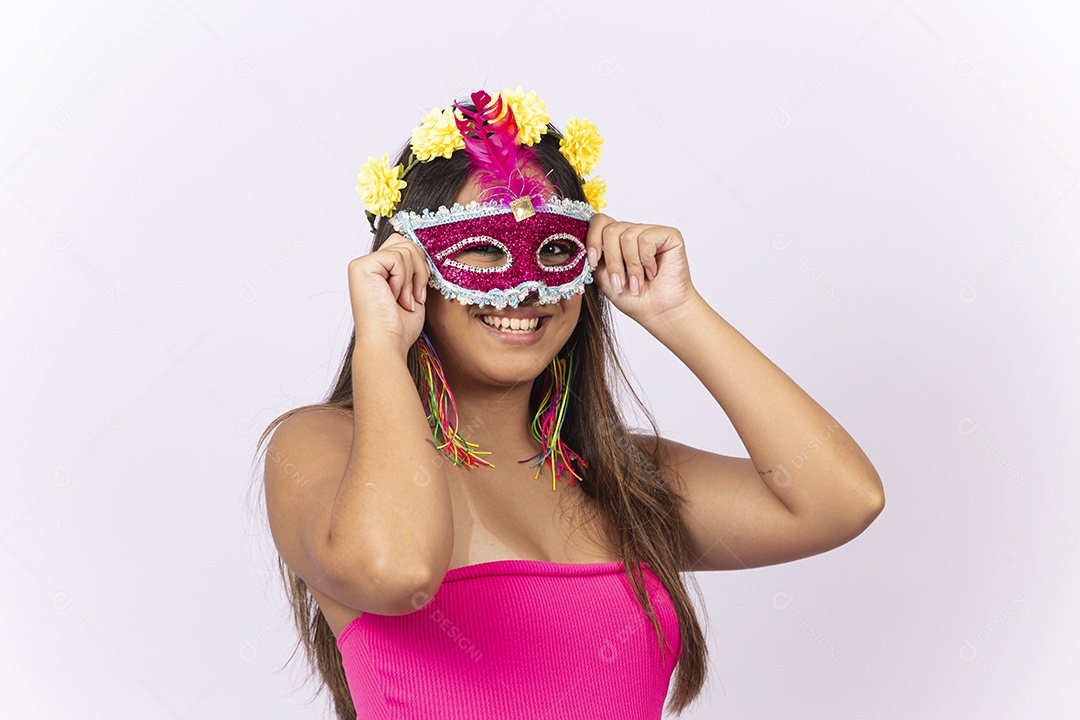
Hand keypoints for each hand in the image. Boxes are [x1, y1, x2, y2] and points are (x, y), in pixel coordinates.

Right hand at [347, 233, 429, 357]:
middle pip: (404, 242)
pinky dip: (403, 280)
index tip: (419, 294)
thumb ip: (413, 269)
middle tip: (415, 296)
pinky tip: (395, 298)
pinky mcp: (361, 266)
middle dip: (419, 268)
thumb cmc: (398, 327)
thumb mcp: (412, 292)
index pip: (404, 247)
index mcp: (377, 270)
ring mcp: (362, 264)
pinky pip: (397, 258)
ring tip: (404, 301)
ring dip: (412, 278)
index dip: (419, 266)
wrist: (386, 344)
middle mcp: (366, 264)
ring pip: (405, 249)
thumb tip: (425, 251)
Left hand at [585, 213, 700, 326]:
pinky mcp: (668, 235)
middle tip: (619, 283)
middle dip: (613, 262)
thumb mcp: (603, 277)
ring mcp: (650, 231)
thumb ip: (592, 257)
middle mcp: (632, 231)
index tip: (594, 263)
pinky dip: (646, 261)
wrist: (659, 312)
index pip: (598, 221)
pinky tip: (653, 272)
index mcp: (615, 240)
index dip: (592, 239)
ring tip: (637, 283)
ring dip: (631, 267)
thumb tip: (576, 243)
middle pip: (610, 230)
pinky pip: (646, 239)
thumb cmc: (633, 298)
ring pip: (627, 236)